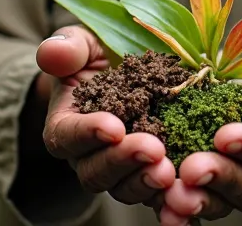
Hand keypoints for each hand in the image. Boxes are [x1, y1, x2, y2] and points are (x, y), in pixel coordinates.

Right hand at [35, 27, 177, 207]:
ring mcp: (120, 170)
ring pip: (125, 188)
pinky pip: (156, 195)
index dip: (88, 134)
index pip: (67, 136)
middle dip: (124, 162)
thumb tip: (53, 54)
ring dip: (146, 183)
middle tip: (153, 150)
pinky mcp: (149, 175)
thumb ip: (67, 47)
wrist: (124, 71)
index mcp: (65, 125)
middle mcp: (88, 156)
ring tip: (170, 172)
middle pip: (96, 172)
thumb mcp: (82, 43)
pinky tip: (188, 197)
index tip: (114, 127)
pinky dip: (170, 200)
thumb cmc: (98, 56)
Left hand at [157, 43, 241, 222]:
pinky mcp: (209, 178)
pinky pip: (193, 196)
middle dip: (220, 178)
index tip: (227, 133)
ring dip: (194, 199)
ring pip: (220, 200)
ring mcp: (239, 181)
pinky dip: (172, 201)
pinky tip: (153, 198)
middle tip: (191, 168)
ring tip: (169, 191)